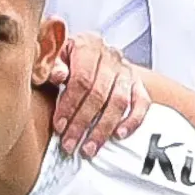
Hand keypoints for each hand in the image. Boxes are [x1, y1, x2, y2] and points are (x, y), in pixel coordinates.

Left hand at [46, 30, 148, 154]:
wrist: (91, 55)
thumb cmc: (67, 60)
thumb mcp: (54, 57)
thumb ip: (52, 65)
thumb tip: (57, 75)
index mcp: (88, 45)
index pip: (81, 79)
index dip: (69, 105)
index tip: (59, 126)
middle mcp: (111, 56)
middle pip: (99, 94)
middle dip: (82, 123)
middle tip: (70, 144)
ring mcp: (127, 71)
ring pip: (119, 102)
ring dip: (103, 128)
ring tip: (89, 148)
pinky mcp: (138, 84)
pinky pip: (142, 104)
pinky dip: (132, 121)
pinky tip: (118, 135)